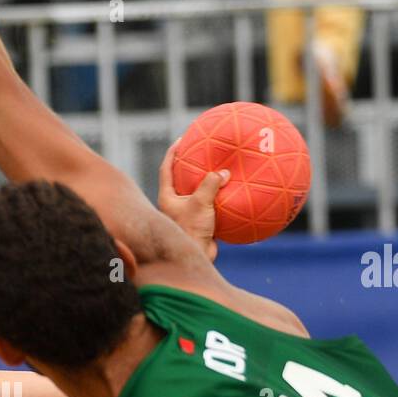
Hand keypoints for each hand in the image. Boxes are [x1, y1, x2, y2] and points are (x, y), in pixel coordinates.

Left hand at [156, 145, 228, 262]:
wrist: (197, 257)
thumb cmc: (191, 230)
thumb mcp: (200, 202)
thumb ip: (211, 184)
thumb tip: (224, 172)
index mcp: (167, 197)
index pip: (166, 169)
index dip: (172, 153)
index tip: (181, 139)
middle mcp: (174, 204)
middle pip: (181, 179)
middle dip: (190, 165)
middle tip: (202, 151)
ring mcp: (187, 214)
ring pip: (197, 192)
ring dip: (207, 181)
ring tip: (218, 167)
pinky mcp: (199, 222)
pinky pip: (210, 204)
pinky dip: (219, 197)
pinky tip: (231, 191)